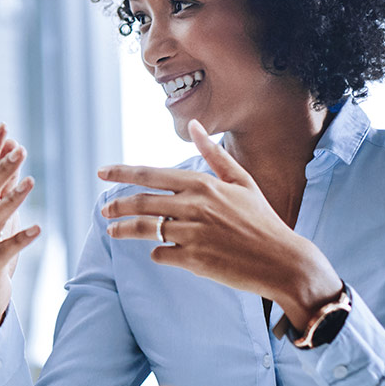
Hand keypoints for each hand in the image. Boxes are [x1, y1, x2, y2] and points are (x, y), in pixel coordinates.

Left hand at [99, 119, 339, 321]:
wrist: (283, 260)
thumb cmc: (261, 219)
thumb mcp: (242, 181)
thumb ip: (213, 154)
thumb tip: (195, 124)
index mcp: (203, 184)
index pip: (151, 174)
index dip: (122, 173)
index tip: (101, 172)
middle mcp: (194, 206)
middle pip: (141, 202)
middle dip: (117, 206)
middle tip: (104, 211)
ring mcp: (193, 234)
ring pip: (145, 229)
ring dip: (124, 230)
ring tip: (113, 231)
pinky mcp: (193, 260)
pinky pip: (161, 254)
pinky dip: (157, 253)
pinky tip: (159, 252)